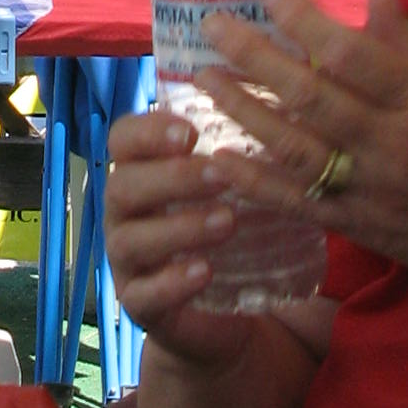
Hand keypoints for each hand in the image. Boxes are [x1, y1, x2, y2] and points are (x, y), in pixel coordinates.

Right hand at [103, 107, 265, 366]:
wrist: (222, 312)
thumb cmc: (226, 230)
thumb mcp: (234, 186)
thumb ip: (242, 146)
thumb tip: (286, 96)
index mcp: (140, 172)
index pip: (122, 139)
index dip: (148, 131)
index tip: (191, 131)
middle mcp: (124, 213)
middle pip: (122, 185)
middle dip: (171, 177)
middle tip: (221, 174)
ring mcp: (127, 261)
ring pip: (130, 240)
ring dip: (178, 227)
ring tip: (228, 222)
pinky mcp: (141, 305)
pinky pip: (143, 294)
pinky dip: (171, 282)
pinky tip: (205, 271)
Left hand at [197, 0, 407, 308]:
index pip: (352, 54)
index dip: (303, 20)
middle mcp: (393, 144)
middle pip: (309, 95)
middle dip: (254, 57)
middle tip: (213, 26)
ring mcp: (370, 189)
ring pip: (292, 147)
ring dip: (242, 110)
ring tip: (205, 78)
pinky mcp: (357, 225)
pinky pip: (295, 202)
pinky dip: (253, 182)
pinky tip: (218, 159)